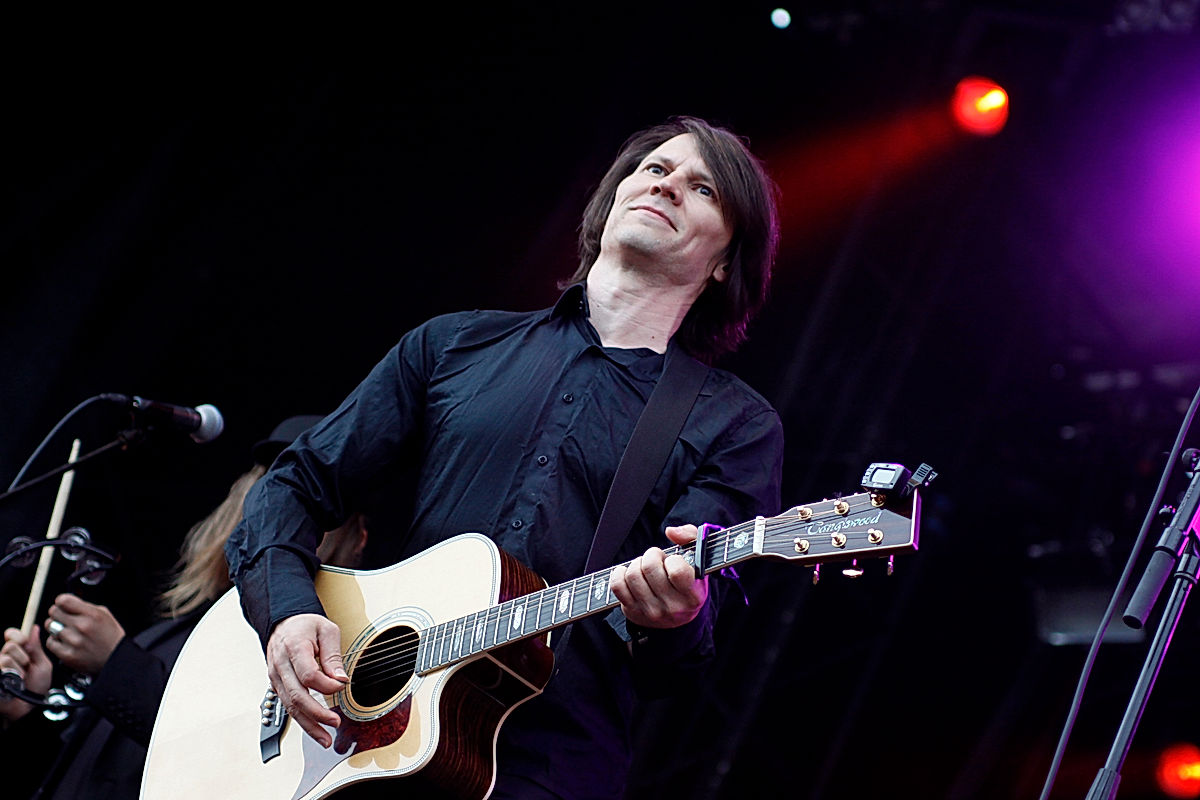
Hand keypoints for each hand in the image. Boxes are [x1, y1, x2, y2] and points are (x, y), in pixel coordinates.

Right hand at [1, 625, 52, 721]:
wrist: (32, 706)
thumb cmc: (37, 688)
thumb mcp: (42, 664)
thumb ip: (36, 647)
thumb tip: (34, 628)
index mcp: (18, 652)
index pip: (11, 634)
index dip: (17, 635)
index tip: (24, 641)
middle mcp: (5, 658)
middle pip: (10, 645)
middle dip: (23, 656)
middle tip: (27, 666)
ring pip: (5, 657)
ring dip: (18, 668)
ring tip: (22, 677)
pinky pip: (1, 668)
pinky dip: (11, 675)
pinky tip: (14, 682)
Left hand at [44, 593, 124, 674]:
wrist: (116, 658)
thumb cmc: (110, 636)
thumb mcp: (104, 614)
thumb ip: (85, 606)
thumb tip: (66, 601)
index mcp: (92, 614)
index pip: (63, 600)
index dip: (61, 601)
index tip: (63, 605)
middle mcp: (82, 626)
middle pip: (54, 612)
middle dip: (57, 613)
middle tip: (62, 618)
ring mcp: (74, 642)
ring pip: (51, 627)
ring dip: (56, 628)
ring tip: (66, 631)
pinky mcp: (68, 655)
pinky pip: (50, 643)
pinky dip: (55, 641)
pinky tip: (64, 641)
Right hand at [265, 613, 347, 747]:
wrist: (283, 623)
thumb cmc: (305, 626)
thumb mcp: (326, 630)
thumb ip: (333, 656)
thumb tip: (340, 679)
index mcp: (294, 648)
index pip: (308, 674)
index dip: (327, 685)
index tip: (342, 685)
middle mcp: (281, 666)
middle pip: (297, 696)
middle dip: (317, 714)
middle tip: (335, 723)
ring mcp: (276, 677)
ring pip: (290, 707)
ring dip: (309, 725)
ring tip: (325, 739)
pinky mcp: (277, 686)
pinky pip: (288, 706)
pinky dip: (302, 720)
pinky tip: (314, 729)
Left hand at [609, 525, 708, 629]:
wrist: (676, 617)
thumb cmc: (687, 582)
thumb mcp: (698, 561)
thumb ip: (691, 536)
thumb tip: (670, 531)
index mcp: (693, 596)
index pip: (677, 571)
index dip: (672, 559)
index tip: (673, 561)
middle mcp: (673, 607)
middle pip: (649, 568)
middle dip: (651, 556)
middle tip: (657, 560)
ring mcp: (652, 611)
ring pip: (632, 575)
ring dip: (637, 564)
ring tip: (645, 568)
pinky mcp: (633, 611)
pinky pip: (617, 585)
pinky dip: (620, 573)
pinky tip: (629, 573)